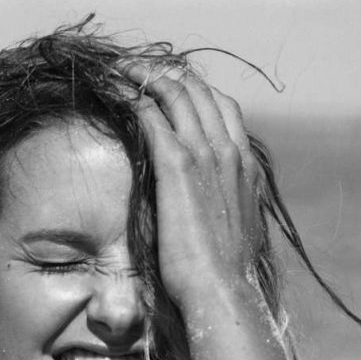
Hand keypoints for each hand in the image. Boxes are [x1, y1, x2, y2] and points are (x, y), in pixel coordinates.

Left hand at [122, 62, 259, 310]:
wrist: (224, 289)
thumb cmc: (226, 275)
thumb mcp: (234, 233)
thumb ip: (227, 211)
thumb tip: (214, 217)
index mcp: (244, 167)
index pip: (223, 109)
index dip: (196, 92)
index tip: (172, 89)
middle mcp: (229, 151)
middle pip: (200, 91)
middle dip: (168, 74)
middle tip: (140, 71)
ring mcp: (206, 155)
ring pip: (177, 92)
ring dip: (147, 75)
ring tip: (123, 70)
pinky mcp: (178, 166)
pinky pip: (153, 114)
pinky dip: (133, 96)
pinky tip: (116, 89)